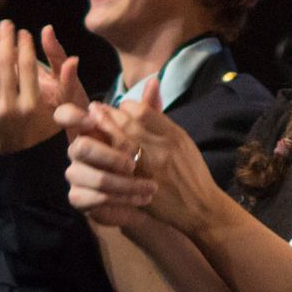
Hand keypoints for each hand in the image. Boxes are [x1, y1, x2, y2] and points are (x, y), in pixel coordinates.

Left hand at [0, 21, 83, 157]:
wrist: (18, 168)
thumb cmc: (42, 137)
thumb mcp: (60, 114)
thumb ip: (66, 84)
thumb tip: (74, 59)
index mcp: (32, 106)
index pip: (26, 65)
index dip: (24, 44)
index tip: (24, 32)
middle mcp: (9, 108)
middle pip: (3, 63)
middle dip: (3, 38)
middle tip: (5, 24)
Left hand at [63, 82, 220, 231]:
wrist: (200, 207)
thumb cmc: (191, 171)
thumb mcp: (183, 140)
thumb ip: (162, 117)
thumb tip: (150, 84)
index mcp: (173, 135)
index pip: (141, 111)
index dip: (125, 106)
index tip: (118, 107)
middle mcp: (162, 149)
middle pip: (127, 124)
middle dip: (107, 114)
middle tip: (94, 109)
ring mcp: (150, 168)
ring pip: (119, 142)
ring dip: (102, 131)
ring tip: (91, 123)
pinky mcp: (141, 186)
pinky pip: (117, 166)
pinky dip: (105, 154)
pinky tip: (98, 148)